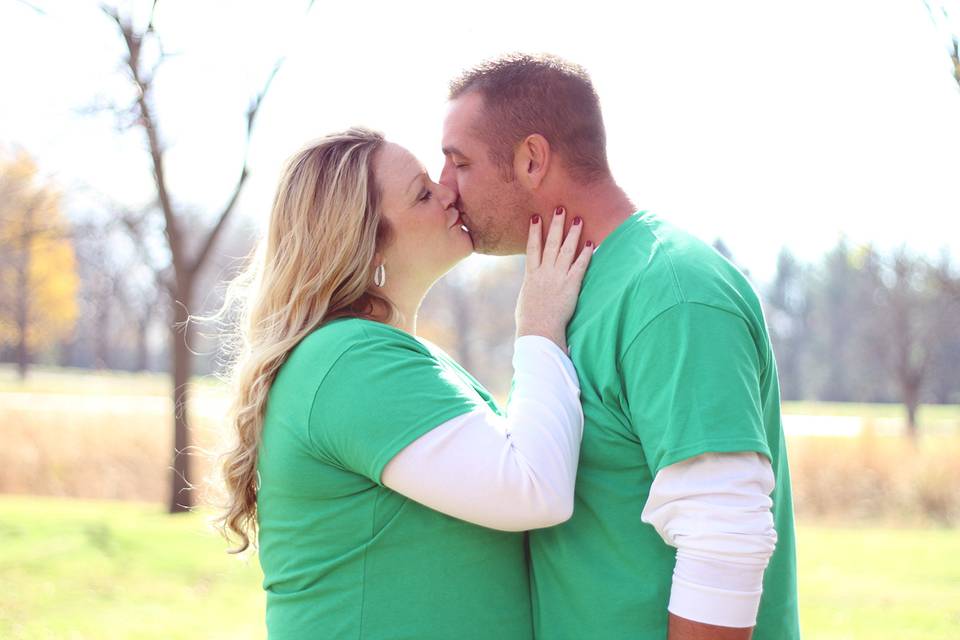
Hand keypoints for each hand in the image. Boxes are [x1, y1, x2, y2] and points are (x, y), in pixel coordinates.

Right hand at [515, 206, 593, 350]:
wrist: (538, 331)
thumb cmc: (530, 322)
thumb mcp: (524, 302)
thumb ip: (529, 291)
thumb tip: (530, 290)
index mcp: (531, 276)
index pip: (532, 248)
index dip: (534, 232)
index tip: (535, 218)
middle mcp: (544, 273)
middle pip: (550, 243)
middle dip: (555, 225)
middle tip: (560, 209)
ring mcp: (557, 278)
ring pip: (566, 250)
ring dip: (572, 234)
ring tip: (577, 219)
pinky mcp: (570, 286)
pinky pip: (580, 266)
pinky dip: (586, 254)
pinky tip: (591, 243)